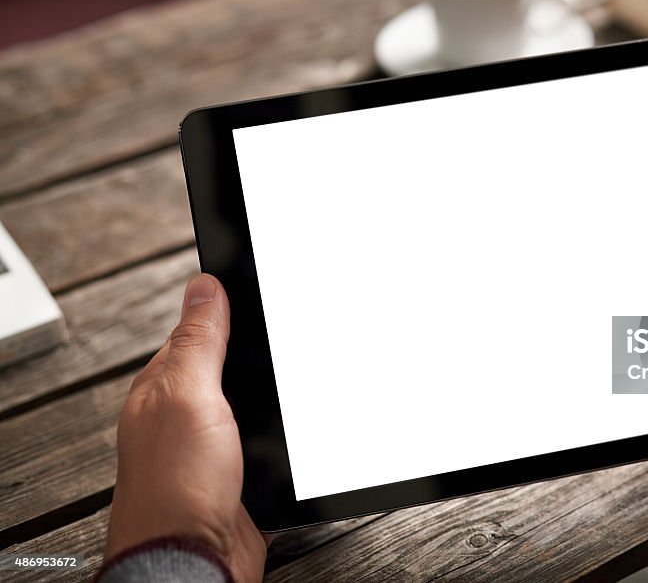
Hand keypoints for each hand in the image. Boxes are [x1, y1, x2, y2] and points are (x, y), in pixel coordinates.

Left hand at [105, 274, 266, 580]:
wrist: (197, 560)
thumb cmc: (176, 489)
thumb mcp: (190, 396)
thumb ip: (200, 342)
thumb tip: (204, 286)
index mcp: (163, 387)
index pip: (196, 331)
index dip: (226, 309)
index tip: (258, 287)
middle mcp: (184, 415)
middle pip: (227, 364)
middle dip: (255, 352)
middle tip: (283, 332)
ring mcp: (212, 446)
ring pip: (250, 402)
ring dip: (271, 395)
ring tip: (291, 378)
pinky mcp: (239, 474)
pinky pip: (265, 437)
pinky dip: (281, 430)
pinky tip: (291, 428)